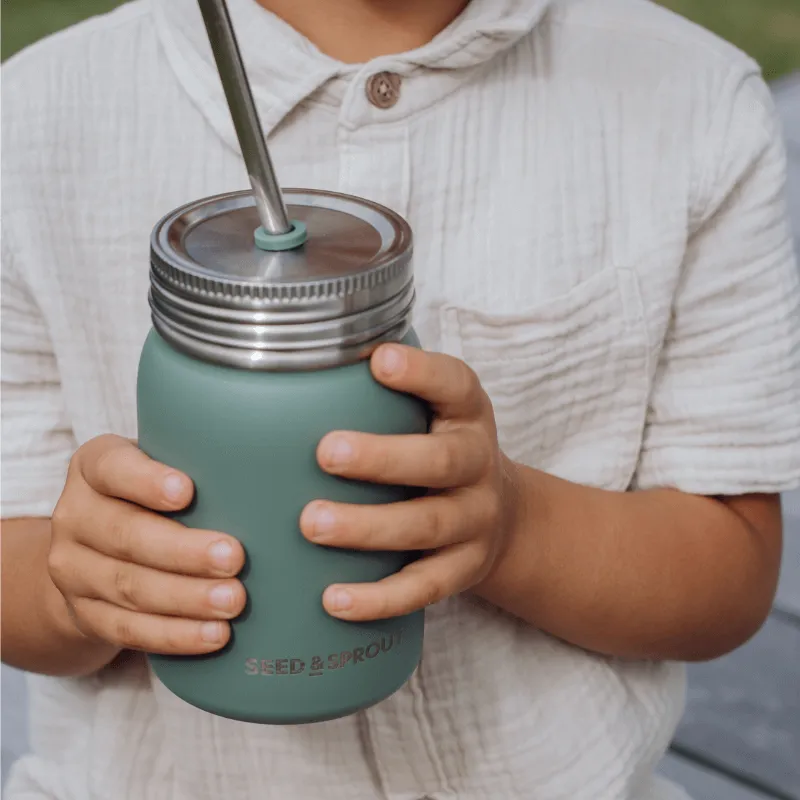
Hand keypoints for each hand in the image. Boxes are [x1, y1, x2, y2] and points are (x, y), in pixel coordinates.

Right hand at [47, 435, 245, 655]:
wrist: (90, 552)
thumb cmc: (151, 496)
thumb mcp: (162, 464)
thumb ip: (200, 460)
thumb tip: (280, 464)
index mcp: (94, 468)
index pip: (111, 468)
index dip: (146, 481)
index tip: (187, 492)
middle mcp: (76, 516)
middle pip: (126, 535)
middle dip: (183, 551)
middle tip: (234, 558)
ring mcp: (73, 570)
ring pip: (129, 587)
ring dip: (186, 598)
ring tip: (234, 602)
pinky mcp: (85, 615)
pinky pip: (128, 630)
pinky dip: (174, 635)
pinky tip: (214, 635)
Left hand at [300, 344, 520, 620]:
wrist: (502, 516)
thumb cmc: (440, 450)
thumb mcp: (434, 413)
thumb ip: (384, 394)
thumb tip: (294, 365)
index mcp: (468, 416)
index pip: (456, 385)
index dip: (421, 374)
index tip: (379, 361)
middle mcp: (478, 465)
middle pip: (441, 462)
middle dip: (383, 458)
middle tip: (326, 453)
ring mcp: (475, 521)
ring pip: (427, 526)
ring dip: (369, 528)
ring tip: (313, 524)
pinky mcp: (464, 569)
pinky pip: (423, 588)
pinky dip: (379, 598)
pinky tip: (333, 599)